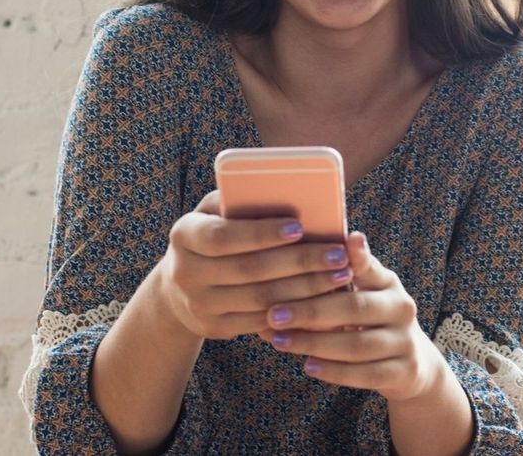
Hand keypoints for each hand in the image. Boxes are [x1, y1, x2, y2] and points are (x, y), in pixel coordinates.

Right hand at [155, 189, 355, 339]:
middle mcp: (185, 272)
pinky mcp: (214, 328)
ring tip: (341, 274)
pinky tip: (325, 299)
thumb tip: (290, 193)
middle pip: (249, 270)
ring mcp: (198, 305)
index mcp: (184, 235)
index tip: (300, 227)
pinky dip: (296, 311)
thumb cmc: (214, 233)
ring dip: (306, 289)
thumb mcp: (217, 212)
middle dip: (300, 262)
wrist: (180, 286)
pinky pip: (261, 322)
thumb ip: (243, 201)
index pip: (223, 236)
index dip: (262, 233)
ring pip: (261, 300)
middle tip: (339, 254)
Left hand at [258, 232, 449, 402]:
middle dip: (310, 311)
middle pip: (355, 308)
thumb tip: (300, 257)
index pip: (365, 267)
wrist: (413, 364)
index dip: (348, 260)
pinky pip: (366, 374)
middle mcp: (402, 308)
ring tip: (280, 341)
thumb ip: (337, 277)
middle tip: (273, 314)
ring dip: (314, 343)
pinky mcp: (406, 372)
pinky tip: (308, 366)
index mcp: (388, 282)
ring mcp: (406, 341)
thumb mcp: (363, 293)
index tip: (320, 254)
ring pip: (357, 344)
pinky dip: (335, 371)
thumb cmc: (372, 320)